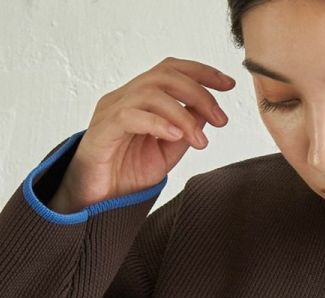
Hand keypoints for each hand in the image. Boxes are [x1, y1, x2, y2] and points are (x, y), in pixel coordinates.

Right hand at [50, 57, 235, 210]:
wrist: (95, 199)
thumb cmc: (126, 175)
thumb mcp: (167, 153)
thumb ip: (185, 131)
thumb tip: (207, 113)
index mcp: (140, 98)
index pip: (171, 70)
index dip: (201, 72)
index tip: (228, 84)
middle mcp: (125, 97)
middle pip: (165, 75)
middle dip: (199, 93)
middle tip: (221, 120)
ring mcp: (112, 110)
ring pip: (151, 94)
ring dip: (183, 115)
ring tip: (201, 141)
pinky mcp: (103, 130)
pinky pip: (131, 116)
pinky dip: (158, 123)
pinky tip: (176, 137)